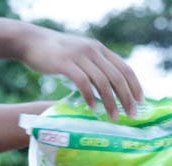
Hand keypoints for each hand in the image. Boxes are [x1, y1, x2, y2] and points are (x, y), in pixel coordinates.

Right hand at [19, 27, 142, 118]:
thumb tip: (112, 88)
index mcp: (100, 50)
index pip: (125, 68)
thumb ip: (96, 67)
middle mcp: (93, 51)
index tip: (141, 103)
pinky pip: (82, 82)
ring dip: (111, 102)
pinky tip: (93, 108)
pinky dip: (90, 97)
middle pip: (117, 77)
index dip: (135, 86)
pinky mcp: (64, 63)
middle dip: (127, 98)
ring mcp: (79, 56)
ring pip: (102, 81)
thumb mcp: (82, 55)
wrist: (31, 41)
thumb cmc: (57, 54)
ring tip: (114, 117)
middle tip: (132, 115)